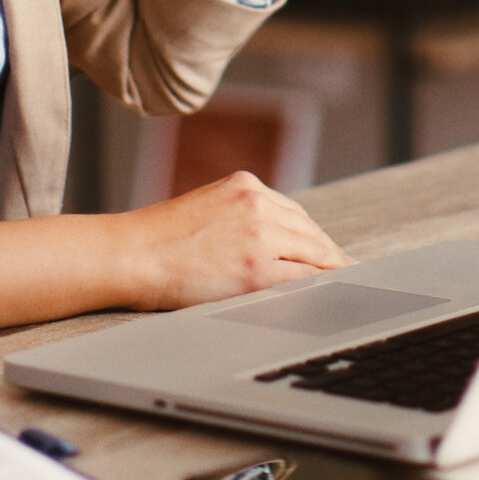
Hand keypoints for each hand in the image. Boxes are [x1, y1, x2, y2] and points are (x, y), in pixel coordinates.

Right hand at [113, 170, 352, 311]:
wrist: (128, 255)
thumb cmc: (158, 241)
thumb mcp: (207, 209)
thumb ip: (243, 216)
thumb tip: (281, 242)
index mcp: (245, 184)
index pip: (295, 214)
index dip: (316, 238)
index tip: (333, 252)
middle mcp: (257, 202)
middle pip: (311, 232)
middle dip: (329, 255)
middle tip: (349, 271)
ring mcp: (260, 234)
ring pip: (314, 253)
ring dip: (330, 269)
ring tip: (344, 284)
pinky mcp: (256, 269)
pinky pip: (303, 278)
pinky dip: (321, 285)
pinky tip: (329, 295)